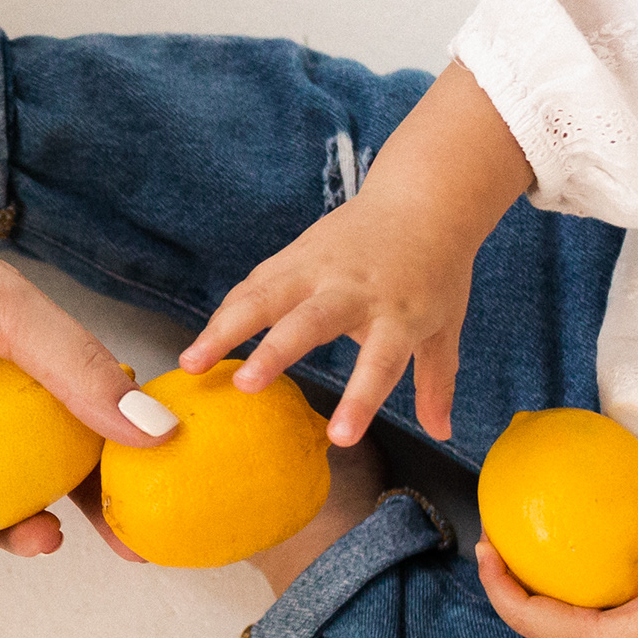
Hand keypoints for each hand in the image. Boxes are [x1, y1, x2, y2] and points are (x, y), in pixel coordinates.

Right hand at [180, 189, 476, 444]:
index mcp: (399, 314)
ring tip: (191, 362)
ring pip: (266, 295)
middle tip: (244, 385)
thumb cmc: (435, 272)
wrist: (422, 200)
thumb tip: (442, 433)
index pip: (380, 362)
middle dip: (275, 352)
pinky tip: (204, 340)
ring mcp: (321, 266)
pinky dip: (227, 310)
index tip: (338, 438)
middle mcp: (356, 289)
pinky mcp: (297, 252)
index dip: (360, 399)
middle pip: (311, 321)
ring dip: (226, 327)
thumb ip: (437, 382)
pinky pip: (256, 282)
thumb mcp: (445, 328)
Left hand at [476, 505, 637, 637]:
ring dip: (528, 580)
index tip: (484, 545)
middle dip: (504, 573)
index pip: (519, 612)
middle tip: (498, 531)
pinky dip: (558, 585)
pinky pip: (566, 612)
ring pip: (542, 612)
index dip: (495, 580)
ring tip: (525, 540)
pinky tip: (572, 559)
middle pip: (521, 609)